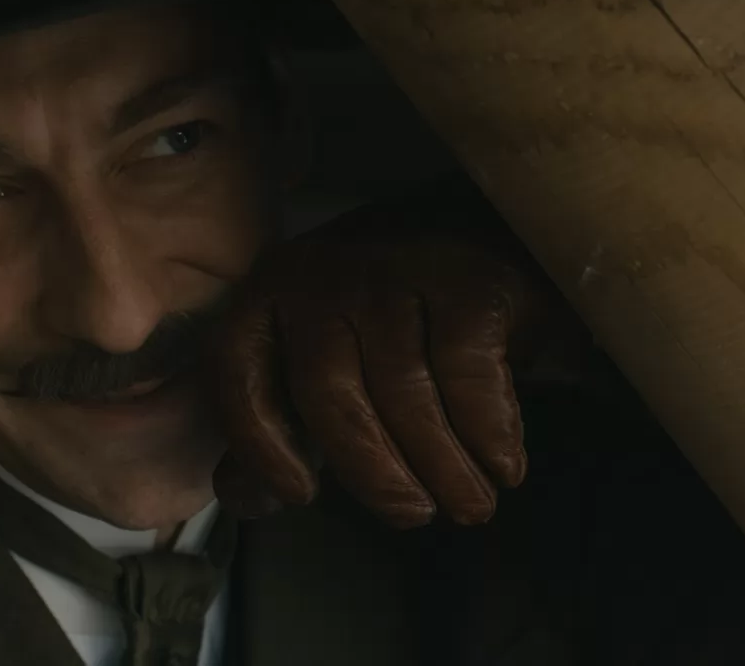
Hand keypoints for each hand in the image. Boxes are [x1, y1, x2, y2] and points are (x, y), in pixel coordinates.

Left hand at [205, 232, 561, 528]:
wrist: (497, 227)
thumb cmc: (400, 308)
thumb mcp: (329, 353)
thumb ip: (280, 421)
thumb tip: (244, 498)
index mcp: (273, 289)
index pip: (239, 373)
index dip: (260, 444)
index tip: (303, 496)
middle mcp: (324, 273)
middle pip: (328, 394)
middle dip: (373, 473)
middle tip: (415, 516)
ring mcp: (395, 269)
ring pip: (404, 391)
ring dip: (443, 466)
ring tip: (471, 506)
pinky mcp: (467, 278)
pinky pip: (467, 374)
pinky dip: (488, 430)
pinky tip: (505, 465)